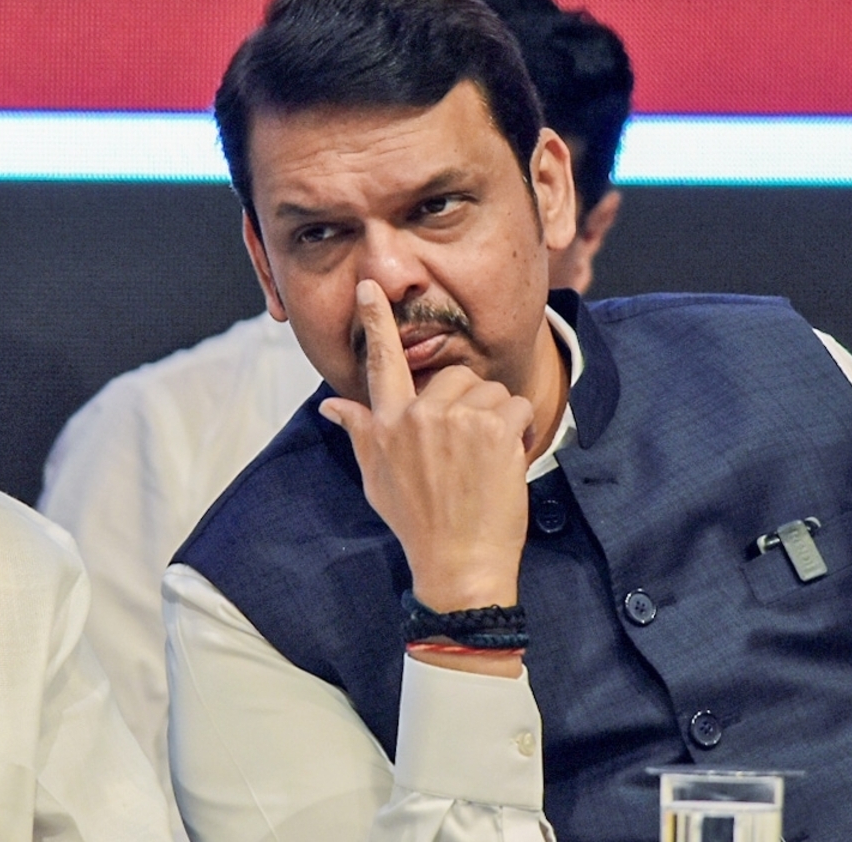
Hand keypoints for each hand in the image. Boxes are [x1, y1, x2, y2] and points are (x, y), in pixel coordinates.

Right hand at [319, 280, 532, 613]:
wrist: (459, 563)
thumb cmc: (418, 524)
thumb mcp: (376, 478)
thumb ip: (359, 432)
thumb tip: (332, 405)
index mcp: (386, 424)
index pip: (378, 362)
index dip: (375, 321)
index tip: (369, 288)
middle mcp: (416, 416)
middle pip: (453, 376)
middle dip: (470, 405)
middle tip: (468, 452)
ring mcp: (456, 420)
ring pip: (489, 390)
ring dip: (497, 420)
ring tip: (485, 462)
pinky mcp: (493, 429)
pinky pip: (517, 407)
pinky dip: (520, 433)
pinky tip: (505, 465)